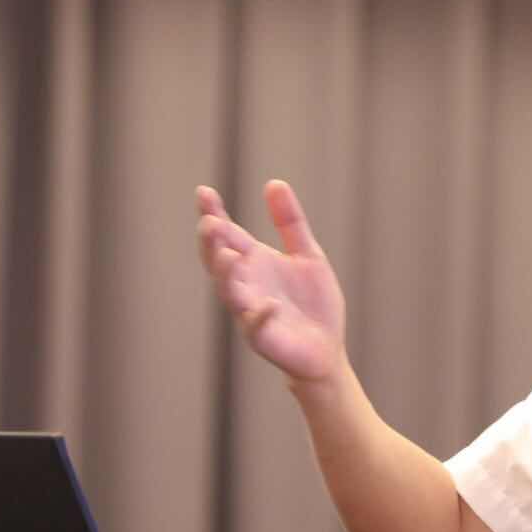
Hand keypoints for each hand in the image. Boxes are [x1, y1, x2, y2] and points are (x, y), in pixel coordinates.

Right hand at [196, 180, 346, 383]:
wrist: (327, 347)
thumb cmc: (313, 302)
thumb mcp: (307, 254)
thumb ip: (290, 222)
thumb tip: (274, 183)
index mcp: (253, 262)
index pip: (227, 235)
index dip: (213, 214)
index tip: (203, 192)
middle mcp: (245, 285)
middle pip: (219, 261)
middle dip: (212, 244)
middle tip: (210, 223)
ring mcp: (251, 312)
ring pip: (230, 293)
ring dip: (226, 276)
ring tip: (227, 255)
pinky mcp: (265, 338)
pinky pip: (258, 327)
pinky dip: (260, 316)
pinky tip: (269, 305)